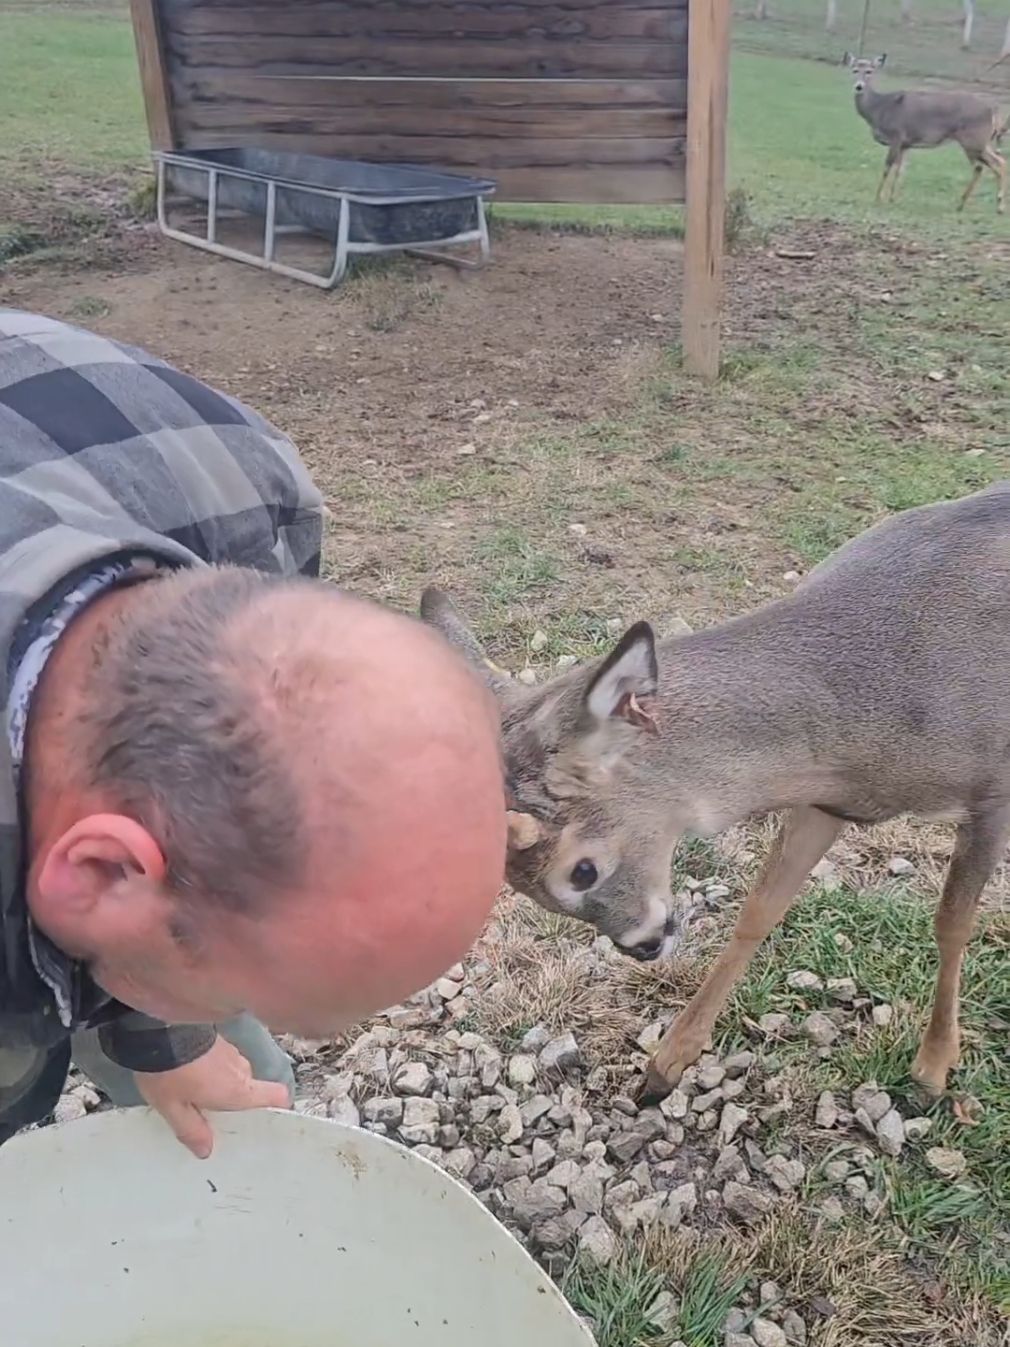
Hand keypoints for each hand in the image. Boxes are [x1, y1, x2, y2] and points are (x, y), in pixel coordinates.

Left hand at [135, 1035, 291, 1157]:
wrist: (158, 1029)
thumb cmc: (171, 1074)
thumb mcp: (174, 1110)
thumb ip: (192, 1131)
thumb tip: (206, 1151)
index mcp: (238, 1090)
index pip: (277, 1095)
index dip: (276, 1107)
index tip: (260, 1120)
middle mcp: (242, 1070)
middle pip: (249, 1088)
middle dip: (233, 1100)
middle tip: (209, 1113)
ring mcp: (231, 1051)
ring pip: (235, 1074)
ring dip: (220, 1083)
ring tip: (192, 1092)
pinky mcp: (218, 1039)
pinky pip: (223, 1061)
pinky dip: (212, 1069)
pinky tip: (188, 1073)